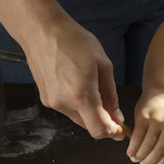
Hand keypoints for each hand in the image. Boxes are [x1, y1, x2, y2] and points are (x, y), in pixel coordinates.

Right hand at [22, 16, 123, 140]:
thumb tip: (117, 116)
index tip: (120, 129)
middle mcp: (64, 103)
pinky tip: (79, 85)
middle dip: (103, 122)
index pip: (99, 130)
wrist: (42, 30)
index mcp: (81, 95)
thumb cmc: (74, 41)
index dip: (112, 133)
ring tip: (93, 88)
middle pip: (89, 127)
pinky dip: (78, 105)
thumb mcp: (103, 65)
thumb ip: (110, 94)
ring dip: (90, 113)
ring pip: (78, 119)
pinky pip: (67, 110)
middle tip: (112, 109)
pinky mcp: (46, 99)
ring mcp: (53, 102)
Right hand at [127, 90, 163, 163]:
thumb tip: (158, 163)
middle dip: (149, 161)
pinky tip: (130, 152)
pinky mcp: (143, 117)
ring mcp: (156, 121)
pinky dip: (133, 147)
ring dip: (140, 155)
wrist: (160, 93)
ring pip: (147, 145)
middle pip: (159, 150)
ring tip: (135, 160)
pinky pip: (137, 136)